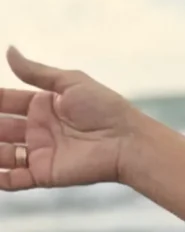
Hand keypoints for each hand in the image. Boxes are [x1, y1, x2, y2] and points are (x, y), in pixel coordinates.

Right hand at [1, 47, 132, 191]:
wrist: (126, 140)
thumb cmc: (104, 108)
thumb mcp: (68, 82)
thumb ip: (35, 73)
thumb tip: (8, 52)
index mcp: (41, 105)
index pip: (5, 101)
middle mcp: (37, 129)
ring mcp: (39, 153)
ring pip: (2, 152)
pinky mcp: (44, 174)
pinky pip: (15, 178)